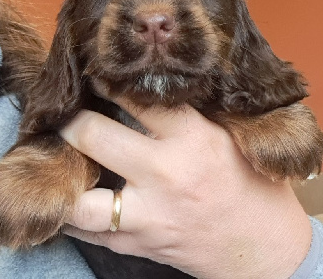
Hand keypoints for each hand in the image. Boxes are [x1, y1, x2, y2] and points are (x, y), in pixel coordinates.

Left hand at [61, 104, 310, 278]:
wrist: (265, 248)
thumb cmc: (253, 186)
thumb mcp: (230, 136)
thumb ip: (190, 114)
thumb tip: (148, 87)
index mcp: (193, 139)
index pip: (137, 100)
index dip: (108, 82)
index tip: (95, 75)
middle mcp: (165, 174)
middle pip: (94, 137)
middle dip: (71, 121)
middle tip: (65, 114)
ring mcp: (148, 215)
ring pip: (79, 198)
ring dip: (63, 174)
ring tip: (56, 158)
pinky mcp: (138, 244)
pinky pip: (88, 231)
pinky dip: (73, 212)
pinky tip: (71, 195)